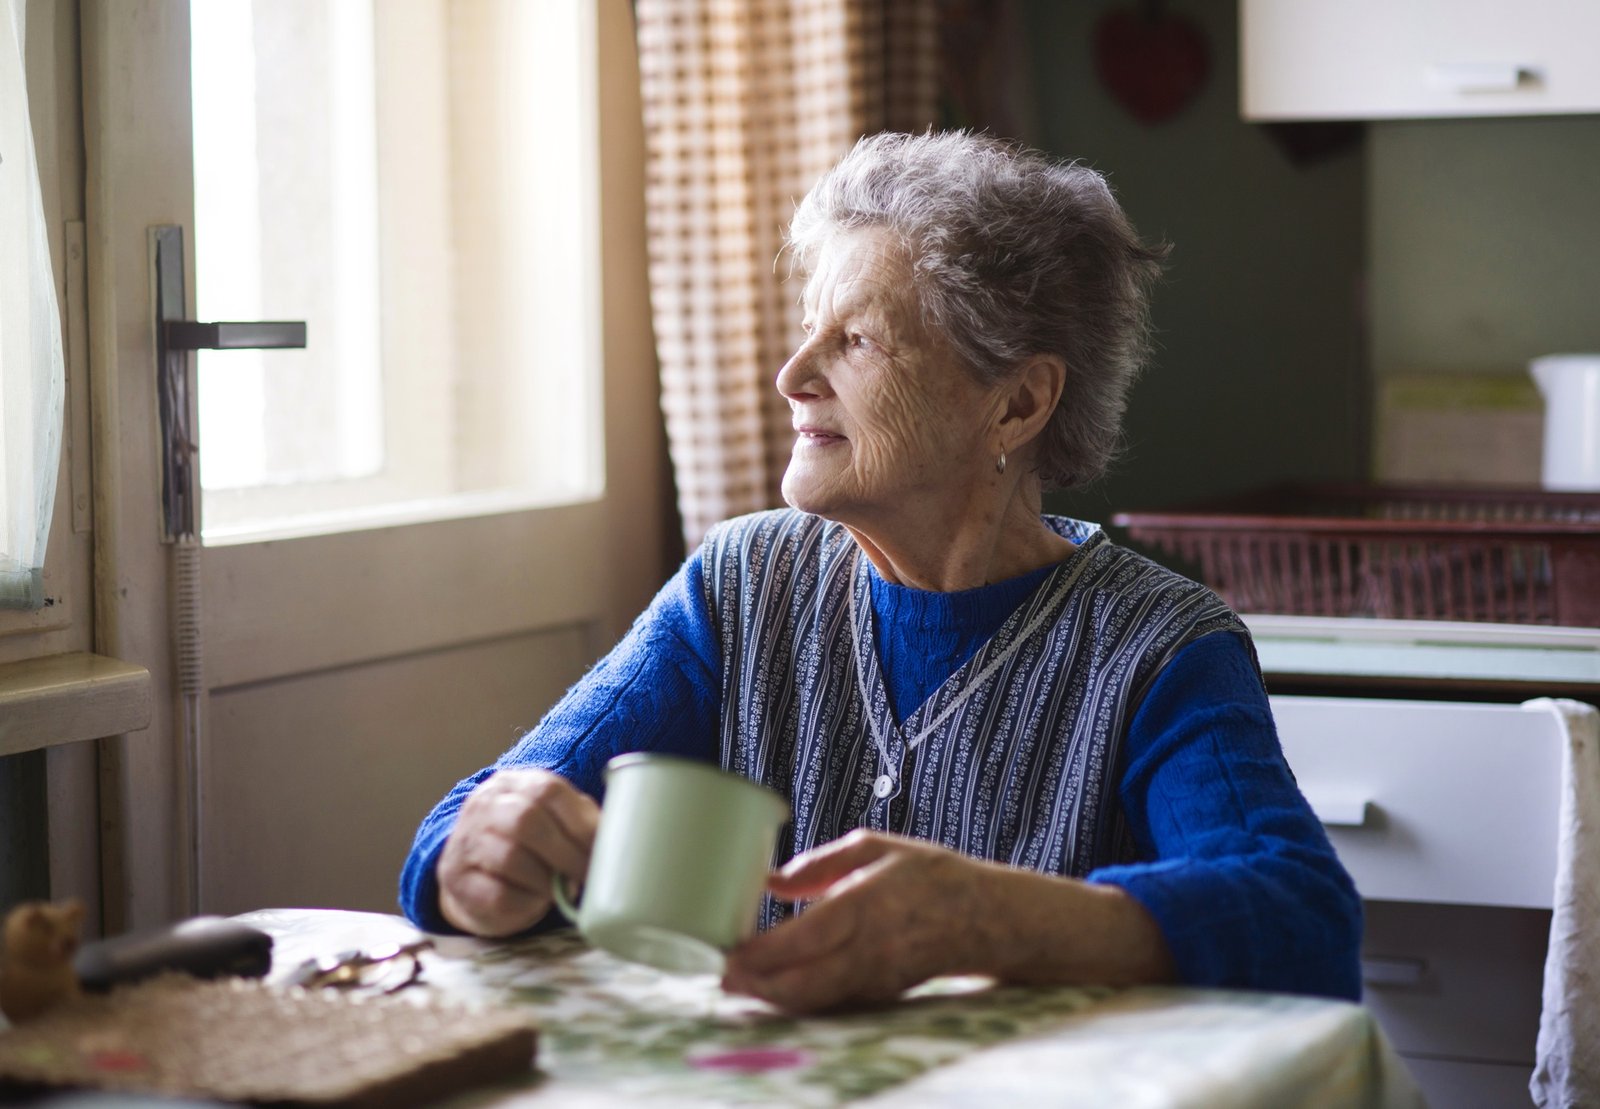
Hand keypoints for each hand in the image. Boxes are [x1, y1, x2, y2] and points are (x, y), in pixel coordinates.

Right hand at [436, 769, 598, 937]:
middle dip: (566, 854)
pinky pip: (497, 893)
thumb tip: (622, 841)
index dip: (581, 824)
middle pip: (526, 822)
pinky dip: (526, 902)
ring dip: (546, 880)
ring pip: (510, 858)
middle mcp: (485, 806)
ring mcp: (467, 842)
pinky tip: (537, 902)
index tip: (605, 852)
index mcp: (515, 783)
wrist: (475, 874)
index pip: (548, 791)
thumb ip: (581, 822)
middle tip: (588, 877)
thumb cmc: (529, 846)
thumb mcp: (552, 821)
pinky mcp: (457, 880)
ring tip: (563, 891)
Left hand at [720, 830, 995, 1011]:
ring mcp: (876, 977)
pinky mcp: (881, 994)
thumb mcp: (878, 847)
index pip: (804, 938)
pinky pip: (831, 1003)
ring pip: (814, 1001)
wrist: (987, 918)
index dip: (762, 952)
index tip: (728, 950)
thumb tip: (771, 880)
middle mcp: (869, 948)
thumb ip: (821, 863)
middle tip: (721, 977)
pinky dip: (798, 1000)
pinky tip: (773, 989)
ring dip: (772, 998)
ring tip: (738, 985)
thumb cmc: (931, 874)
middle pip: (802, 983)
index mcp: (867, 904)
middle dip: (756, 986)